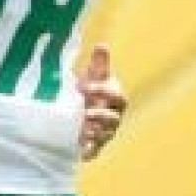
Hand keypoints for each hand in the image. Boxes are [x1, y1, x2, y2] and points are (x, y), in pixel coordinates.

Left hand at [78, 44, 126, 161]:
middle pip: (113, 118)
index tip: (82, 87)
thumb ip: (99, 63)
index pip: (116, 95)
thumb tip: (101, 45)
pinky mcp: (95, 146)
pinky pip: (94, 150)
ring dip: (95, 132)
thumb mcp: (94, 76)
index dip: (101, 91)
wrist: (83, 114)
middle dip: (101, 115)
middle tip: (86, 112)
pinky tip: (80, 147)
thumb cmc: (92, 92)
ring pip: (105, 135)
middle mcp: (114, 117)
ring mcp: (106, 133)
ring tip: (83, 129)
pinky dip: (88, 149)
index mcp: (115, 99)